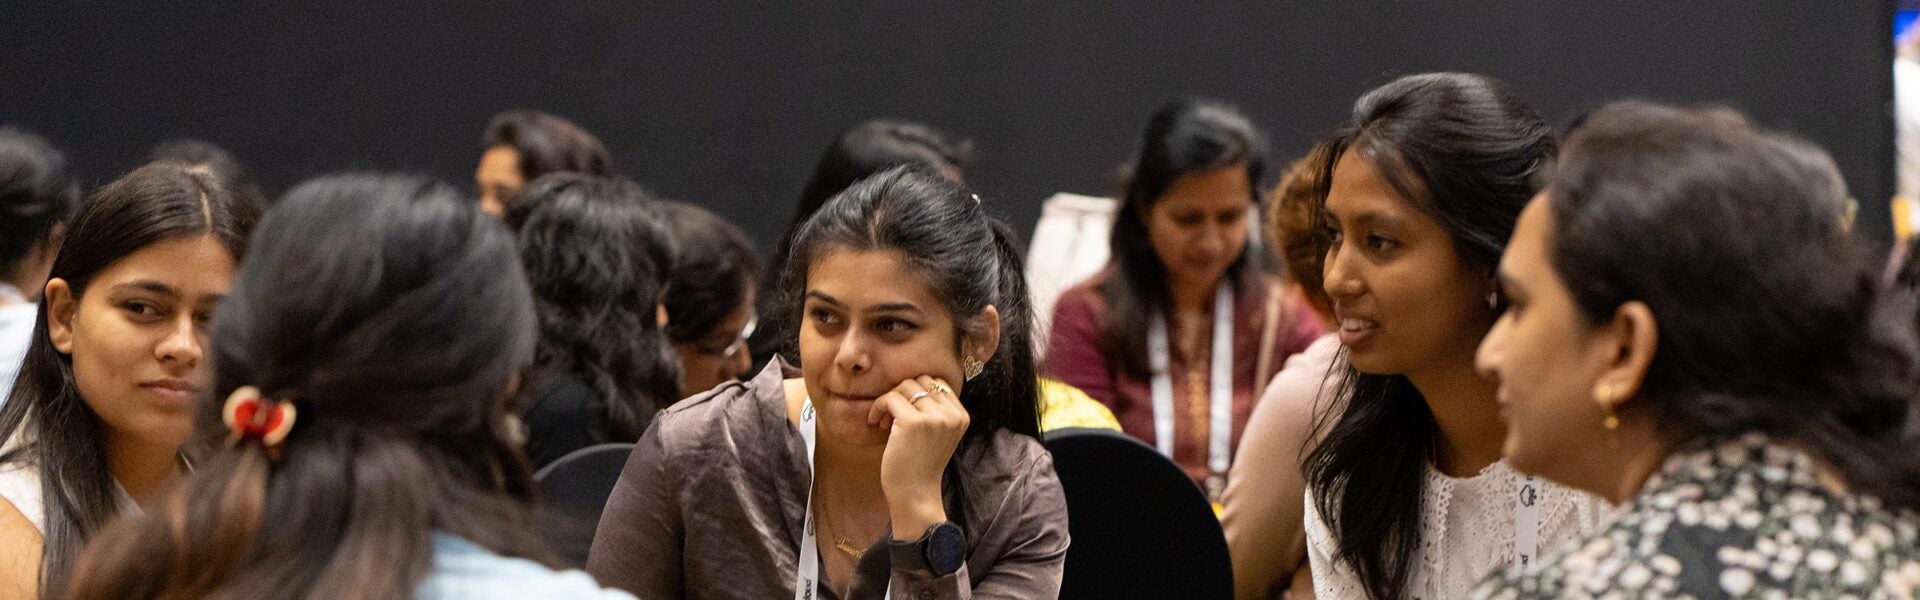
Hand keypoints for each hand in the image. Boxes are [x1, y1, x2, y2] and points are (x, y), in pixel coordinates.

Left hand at [868, 375, 967, 538]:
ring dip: (889, 400)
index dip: (917, 392)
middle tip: (891, 415)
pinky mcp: (912, 422)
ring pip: (904, 387)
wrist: (916, 495)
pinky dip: (878, 407)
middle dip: (903, 393)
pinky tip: (876, 423)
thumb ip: (937, 411)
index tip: (905, 410)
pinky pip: (889, 398)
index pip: (937, 382)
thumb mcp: (940, 435)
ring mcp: (934, 417)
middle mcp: (951, 414)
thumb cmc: (922, 466)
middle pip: (920, 380)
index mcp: (961, 416)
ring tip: (884, 421)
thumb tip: (913, 383)